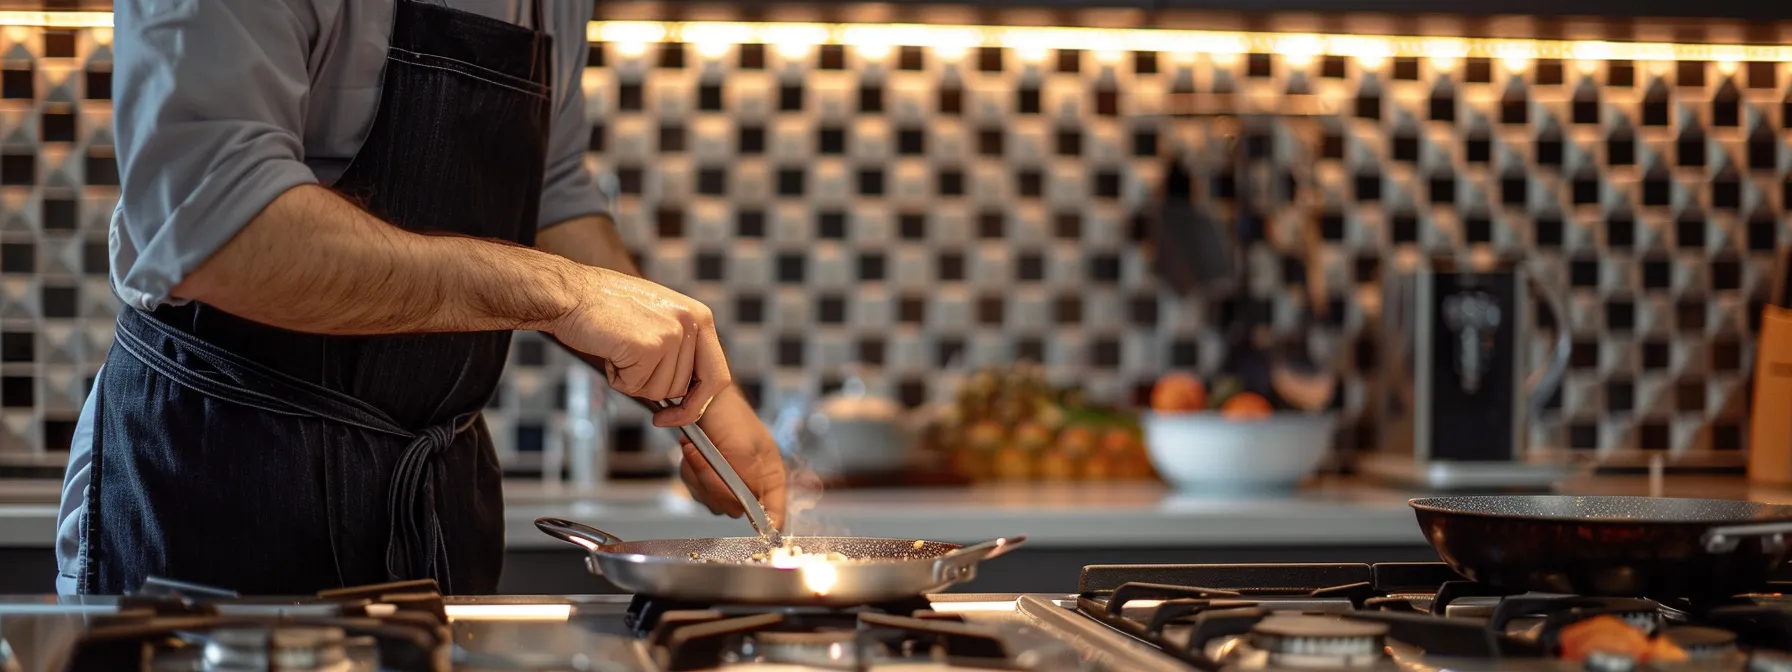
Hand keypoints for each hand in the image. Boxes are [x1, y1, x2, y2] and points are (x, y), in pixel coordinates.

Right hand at [548, 266, 728, 426]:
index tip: (680, 414)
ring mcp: (672, 334)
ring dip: (633, 381)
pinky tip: (610, 352)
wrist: (570, 293)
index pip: (717, 374)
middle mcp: (692, 323)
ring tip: (619, 351)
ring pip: (660, 391)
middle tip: (643, 394)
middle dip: (661, 395)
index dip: (698, 403)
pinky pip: (636, 387)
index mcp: (699, 316)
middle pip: (686, 388)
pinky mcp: (649, 346)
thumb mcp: (657, 319)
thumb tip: (686, 392)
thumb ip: (679, 349)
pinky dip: (618, 379)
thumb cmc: (605, 306)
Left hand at [677, 387, 788, 527]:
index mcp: (770, 475)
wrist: (701, 398)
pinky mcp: (706, 480)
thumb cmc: (730, 415)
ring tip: (696, 448)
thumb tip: (746, 503)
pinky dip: (690, 472)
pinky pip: (696, 490)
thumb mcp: (743, 445)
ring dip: (699, 475)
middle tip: (706, 459)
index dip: (769, 523)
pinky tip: (691, 451)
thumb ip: (745, 477)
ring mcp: (727, 483)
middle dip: (716, 485)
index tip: (763, 531)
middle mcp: (751, 484)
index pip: (774, 510)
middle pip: (736, 508)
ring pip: (712, 501)